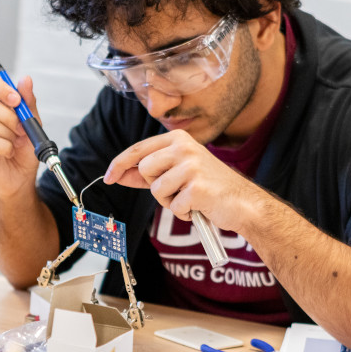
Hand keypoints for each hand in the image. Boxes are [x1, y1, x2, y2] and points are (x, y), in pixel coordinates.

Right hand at [0, 74, 43, 198]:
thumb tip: (26, 80)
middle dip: (10, 117)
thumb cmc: (24, 149)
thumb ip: (28, 101)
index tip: (17, 100)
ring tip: (14, 142)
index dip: (1, 88)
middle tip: (21, 129)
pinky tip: (8, 151)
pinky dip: (5, 147)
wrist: (22, 176)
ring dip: (8, 133)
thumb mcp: (33, 122)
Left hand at [103, 130, 258, 232]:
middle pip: (145, 170)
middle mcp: (185, 147)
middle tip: (178, 190)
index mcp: (179, 139)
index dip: (119, 164)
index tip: (108, 177)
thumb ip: (149, 172)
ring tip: (190, 198)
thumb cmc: (210, 187)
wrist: (243, 202)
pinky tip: (198, 207)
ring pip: (156, 190)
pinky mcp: (197, 187)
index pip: (139, 149)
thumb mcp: (178, 173)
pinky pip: (173, 206)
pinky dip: (184, 213)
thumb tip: (120, 173)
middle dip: (155, 187)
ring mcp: (192, 166)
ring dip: (170, 202)